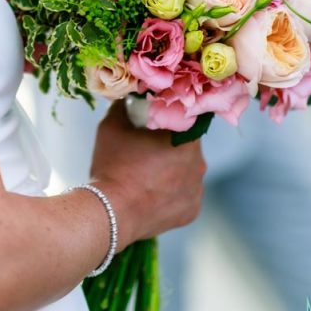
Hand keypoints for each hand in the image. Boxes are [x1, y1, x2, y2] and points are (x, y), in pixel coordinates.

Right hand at [89, 100, 206, 248]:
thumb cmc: (113, 166)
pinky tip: (153, 194)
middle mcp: (200, 164)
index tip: (156, 124)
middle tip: (147, 150)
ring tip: (147, 175)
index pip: (188, 120)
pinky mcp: (192, 212)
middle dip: (171, 146)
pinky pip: (186, 196)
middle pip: (188, 147)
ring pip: (188, 172)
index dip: (172, 120)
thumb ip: (123, 106)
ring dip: (173, 170)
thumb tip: (126, 96)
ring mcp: (197, 191)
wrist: (110, 213)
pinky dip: (173, 194)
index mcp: (187, 140)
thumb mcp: (112, 126)